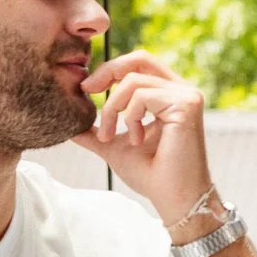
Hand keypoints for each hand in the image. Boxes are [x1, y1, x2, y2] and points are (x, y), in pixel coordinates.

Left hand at [75, 50, 215, 227]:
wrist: (172, 197)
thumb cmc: (150, 174)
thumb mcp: (114, 145)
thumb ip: (95, 130)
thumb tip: (68, 123)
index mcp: (170, 95)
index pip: (138, 64)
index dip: (109, 70)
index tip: (86, 90)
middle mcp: (183, 91)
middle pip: (139, 59)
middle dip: (107, 72)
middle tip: (86, 91)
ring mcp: (187, 96)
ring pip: (133, 81)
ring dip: (112, 109)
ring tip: (108, 136)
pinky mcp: (187, 105)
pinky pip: (142, 96)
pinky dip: (129, 117)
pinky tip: (135, 139)